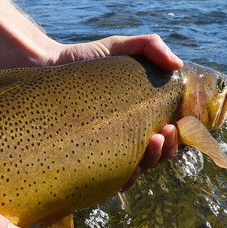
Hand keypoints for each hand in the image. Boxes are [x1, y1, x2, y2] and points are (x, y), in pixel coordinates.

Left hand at [54, 34, 182, 190]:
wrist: (45, 68)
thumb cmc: (84, 59)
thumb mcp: (119, 47)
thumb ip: (150, 46)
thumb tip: (178, 66)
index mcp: (140, 116)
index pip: (169, 132)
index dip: (181, 133)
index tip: (181, 122)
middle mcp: (128, 136)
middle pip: (159, 154)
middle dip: (169, 147)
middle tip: (166, 131)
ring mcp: (109, 150)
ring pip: (140, 169)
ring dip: (153, 159)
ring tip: (154, 139)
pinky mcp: (88, 161)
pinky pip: (112, 181)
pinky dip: (127, 178)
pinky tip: (132, 165)